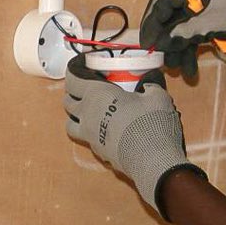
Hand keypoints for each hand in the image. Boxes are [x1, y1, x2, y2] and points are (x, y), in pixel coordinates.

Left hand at [64, 54, 204, 217]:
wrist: (153, 160)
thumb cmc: (152, 122)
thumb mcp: (158, 96)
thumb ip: (150, 86)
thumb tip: (148, 84)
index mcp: (97, 96)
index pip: (73, 79)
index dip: (75, 69)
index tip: (82, 64)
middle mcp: (87, 115)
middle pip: (67, 101)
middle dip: (75, 92)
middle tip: (90, 86)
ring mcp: (89, 136)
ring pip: (70, 123)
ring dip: (76, 114)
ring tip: (91, 109)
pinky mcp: (97, 152)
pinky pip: (86, 137)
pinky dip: (90, 130)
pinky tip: (107, 127)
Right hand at [139, 0, 225, 76]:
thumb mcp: (215, 24)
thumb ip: (185, 32)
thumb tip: (161, 41)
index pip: (164, 0)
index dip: (152, 23)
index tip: (146, 45)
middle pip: (172, 16)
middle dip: (167, 41)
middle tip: (162, 62)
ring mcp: (210, 5)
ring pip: (185, 28)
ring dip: (181, 50)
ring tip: (181, 71)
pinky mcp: (218, 18)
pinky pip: (198, 33)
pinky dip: (194, 49)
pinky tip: (192, 69)